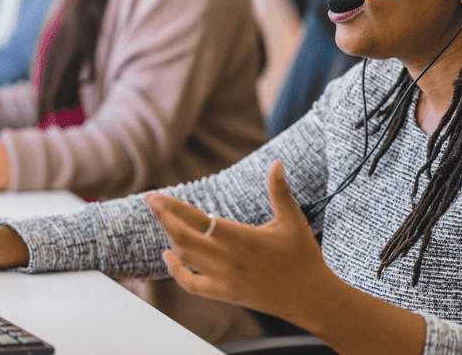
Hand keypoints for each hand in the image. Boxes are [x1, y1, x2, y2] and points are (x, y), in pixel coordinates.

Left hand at [144, 161, 338, 328]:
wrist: (311, 298)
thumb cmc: (302, 257)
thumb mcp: (292, 220)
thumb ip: (279, 191)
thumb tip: (277, 163)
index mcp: (241, 238)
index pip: (197, 219)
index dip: (172, 207)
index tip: (154, 196)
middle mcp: (228, 259)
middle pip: (183, 237)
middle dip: (163, 217)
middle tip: (151, 201)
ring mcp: (224, 279)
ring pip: (185, 256)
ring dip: (171, 237)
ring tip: (164, 219)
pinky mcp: (225, 294)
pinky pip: (191, 284)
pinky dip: (175, 271)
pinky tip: (168, 256)